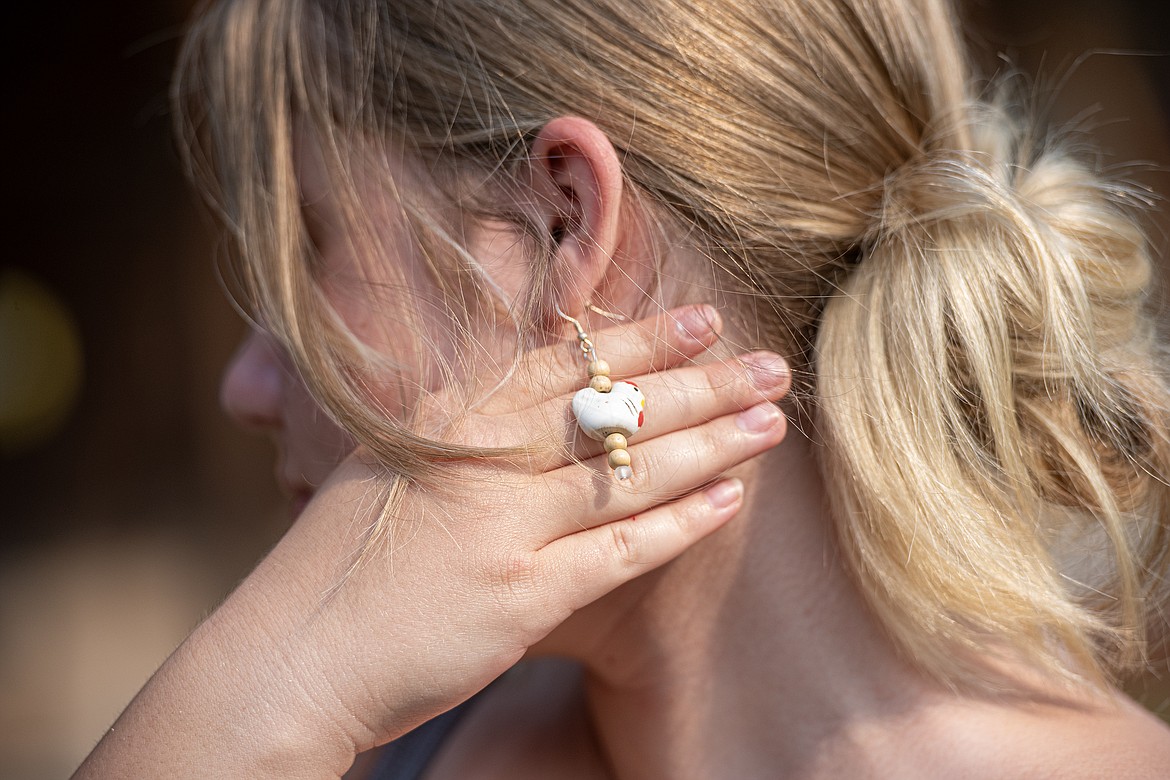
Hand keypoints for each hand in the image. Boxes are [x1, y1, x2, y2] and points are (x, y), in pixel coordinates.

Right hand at [73, 305, 790, 778]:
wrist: (291, 653)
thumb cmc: (339, 563)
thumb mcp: (391, 467)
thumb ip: (459, 429)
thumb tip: (524, 399)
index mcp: (450, 418)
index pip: (566, 364)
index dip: (644, 339)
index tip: (704, 319)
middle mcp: (482, 458)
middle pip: (614, 408)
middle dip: (702, 381)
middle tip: (771, 363)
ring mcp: (502, 524)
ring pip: (631, 471)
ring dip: (711, 443)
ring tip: (772, 423)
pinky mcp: (520, 594)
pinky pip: (620, 549)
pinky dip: (680, 523)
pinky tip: (729, 500)